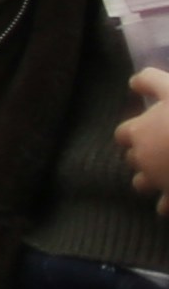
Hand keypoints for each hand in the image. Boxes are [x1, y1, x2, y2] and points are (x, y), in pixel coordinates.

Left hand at [121, 77, 168, 212]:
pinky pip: (163, 207)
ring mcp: (158, 182)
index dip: (135, 131)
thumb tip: (133, 83)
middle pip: (133, 159)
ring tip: (166, 173)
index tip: (150, 128)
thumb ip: (149, 81)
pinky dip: (167, 204)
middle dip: (144, 155)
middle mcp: (142, 160)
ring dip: (151, 179)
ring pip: (142, 184)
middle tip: (163, 149)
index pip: (123, 134)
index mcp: (138, 133)